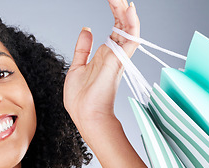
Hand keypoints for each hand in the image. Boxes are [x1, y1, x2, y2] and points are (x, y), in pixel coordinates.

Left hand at [64, 0, 139, 143]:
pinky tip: (129, 9)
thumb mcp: (76, 67)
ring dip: (126, 11)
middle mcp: (115, 54)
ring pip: (129, 28)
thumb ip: (83, 49)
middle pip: (123, 24)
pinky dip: (132, 24)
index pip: (115, 28)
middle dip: (120, 8)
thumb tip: (86, 29)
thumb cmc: (81, 100)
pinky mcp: (119, 61)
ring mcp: (118, 57)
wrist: (85, 116)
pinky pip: (130, 39)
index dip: (115, 12)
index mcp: (105, 55)